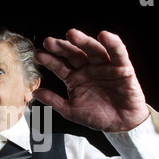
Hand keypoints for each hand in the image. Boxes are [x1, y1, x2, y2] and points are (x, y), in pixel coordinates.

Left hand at [33, 29, 149, 131]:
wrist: (120, 124)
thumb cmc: (97, 116)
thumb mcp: (71, 111)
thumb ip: (54, 101)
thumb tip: (35, 93)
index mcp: (74, 77)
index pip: (59, 65)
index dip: (49, 59)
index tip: (37, 54)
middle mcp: (87, 68)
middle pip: (73, 54)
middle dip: (61, 47)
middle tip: (49, 42)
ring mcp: (104, 66)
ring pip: (92, 50)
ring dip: (83, 41)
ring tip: (71, 34)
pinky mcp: (122, 67)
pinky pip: (118, 53)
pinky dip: (112, 43)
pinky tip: (104, 36)